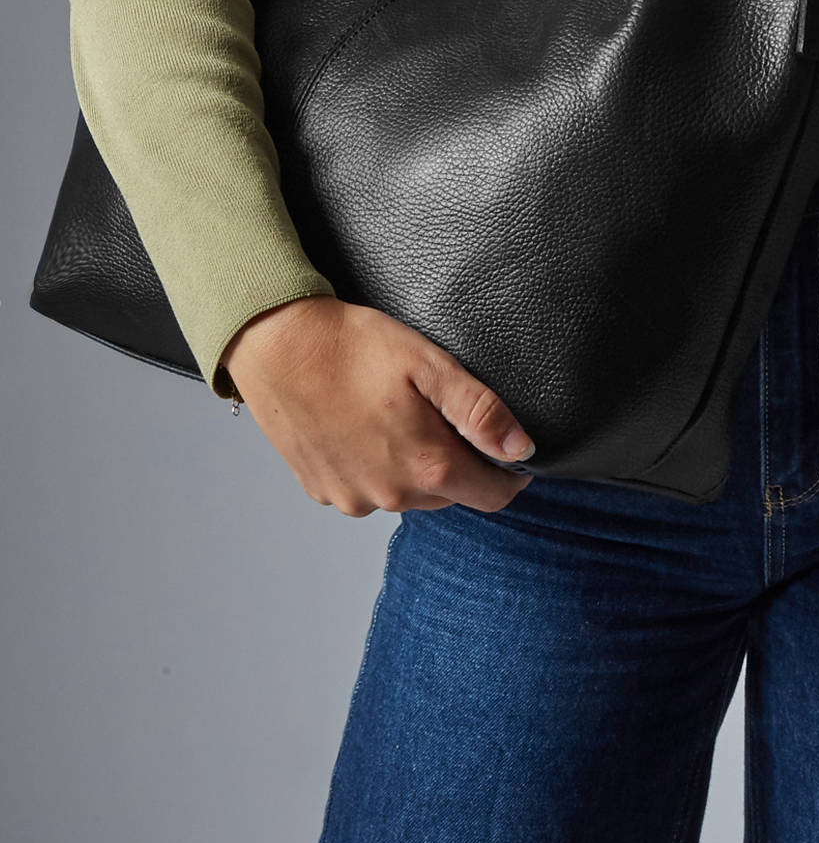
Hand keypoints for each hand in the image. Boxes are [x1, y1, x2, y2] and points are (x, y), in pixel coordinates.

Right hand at [220, 295, 536, 515]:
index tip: (510, 450)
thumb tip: (522, 450)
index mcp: (426, 467)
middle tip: (438, 410)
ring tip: (395, 413)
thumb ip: (479, 411)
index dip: (509, 475)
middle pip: (449, 492)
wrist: (273, 344)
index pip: (492, 496)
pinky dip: (375, 465)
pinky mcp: (321, 490)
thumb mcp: (428, 365)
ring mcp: (352, 498)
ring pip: (407, 492)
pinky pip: (367, 488)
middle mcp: (389, 496)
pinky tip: (362, 424)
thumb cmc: (350, 347)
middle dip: (457, 460)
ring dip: (414, 464)